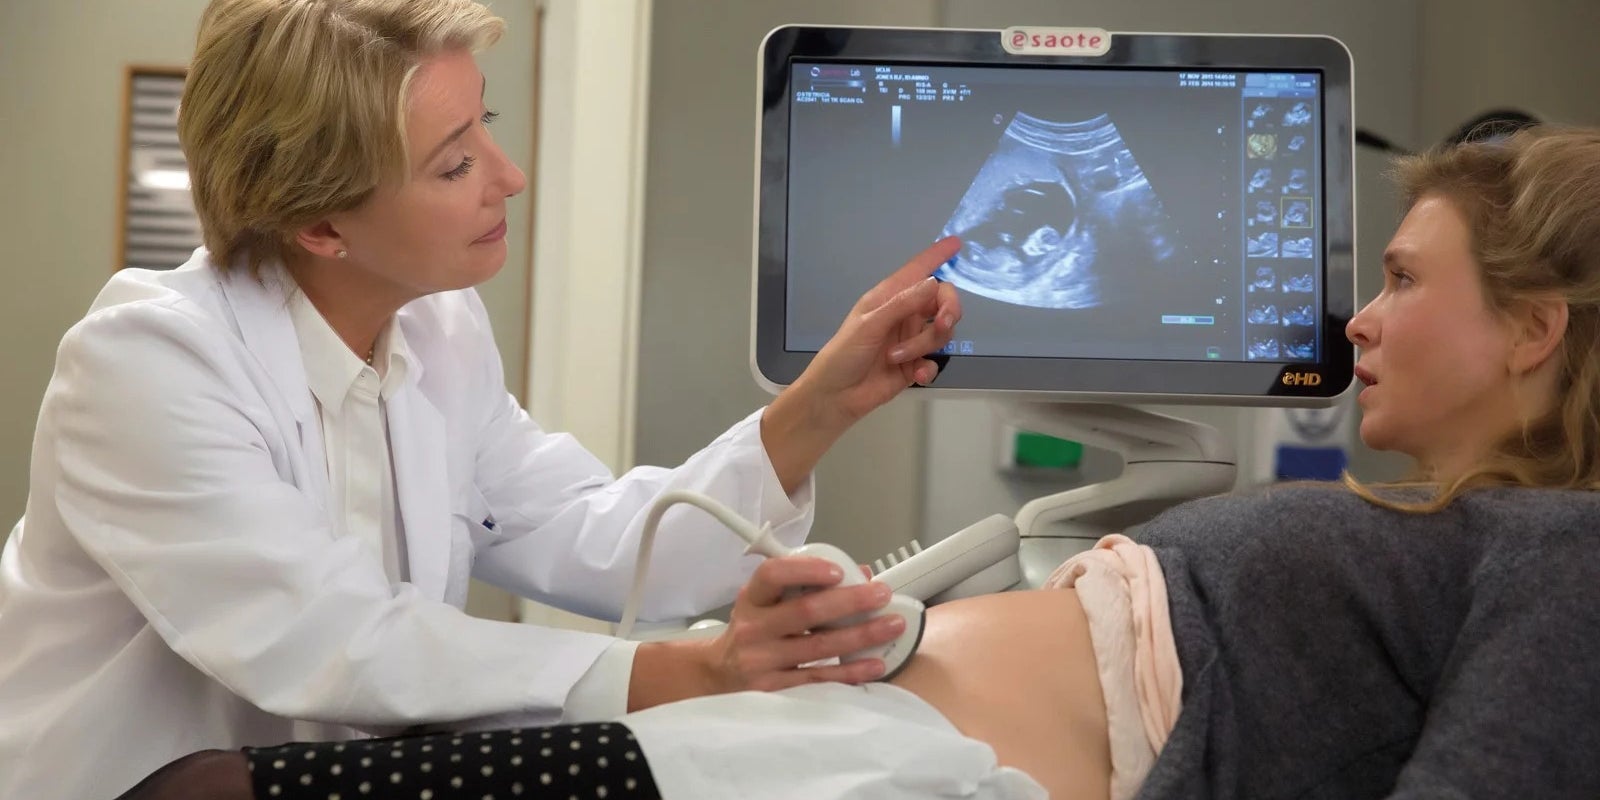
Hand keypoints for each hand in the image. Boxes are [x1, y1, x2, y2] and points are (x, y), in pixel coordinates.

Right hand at [703, 554, 907, 691]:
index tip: (838, 570)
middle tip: (882, 594)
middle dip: (850, 601)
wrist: (721, 672)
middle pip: (806, 611)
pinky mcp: (773, 689)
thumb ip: (807, 585)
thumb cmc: (755, 629)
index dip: (806, 570)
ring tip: (891, 625)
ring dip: (861, 635)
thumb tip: (860, 575)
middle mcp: (753, 627)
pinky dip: (850, 671)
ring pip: (819, 646)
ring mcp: (761, 660)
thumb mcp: (768, 601)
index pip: (773, 575)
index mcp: (753, 597)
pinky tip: (875, 664)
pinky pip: (819, 679)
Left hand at [760, 237, 963, 492]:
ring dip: (923, 346)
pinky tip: (915, 375)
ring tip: (897, 359)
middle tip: (941, 324)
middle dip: (947, 311)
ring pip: (941, 333)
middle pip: (941, 302)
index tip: (956, 243)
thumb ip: (902, 304)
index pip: (917, 271)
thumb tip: (934, 282)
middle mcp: (904, 314)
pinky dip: (928, 368)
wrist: (836, 397)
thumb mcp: (869, 324)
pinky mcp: (915, 365)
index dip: (936, 256)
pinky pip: (935, 361)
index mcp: (888, 297)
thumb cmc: (844, 354)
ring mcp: (911, 340)